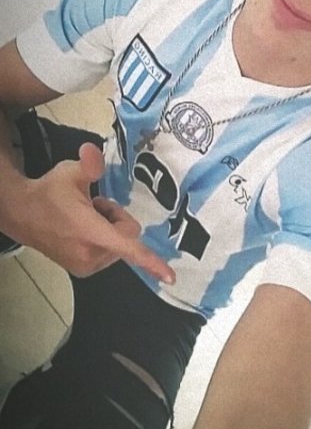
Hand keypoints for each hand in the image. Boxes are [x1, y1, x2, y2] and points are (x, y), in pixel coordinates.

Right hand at [13, 142, 175, 280]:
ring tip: (86, 216)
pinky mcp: (83, 271)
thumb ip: (89, 165)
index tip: (170, 277)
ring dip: (109, 229)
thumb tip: (93, 150)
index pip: (127, 247)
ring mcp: (87, 266)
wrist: (22, 215)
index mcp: (91, 232)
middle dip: (116, 219)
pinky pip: (109, 253)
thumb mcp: (71, 173)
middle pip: (127, 235)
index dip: (151, 262)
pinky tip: (82, 229)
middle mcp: (91, 254)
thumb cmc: (50, 192)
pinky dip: (102, 240)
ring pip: (119, 245)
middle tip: (95, 204)